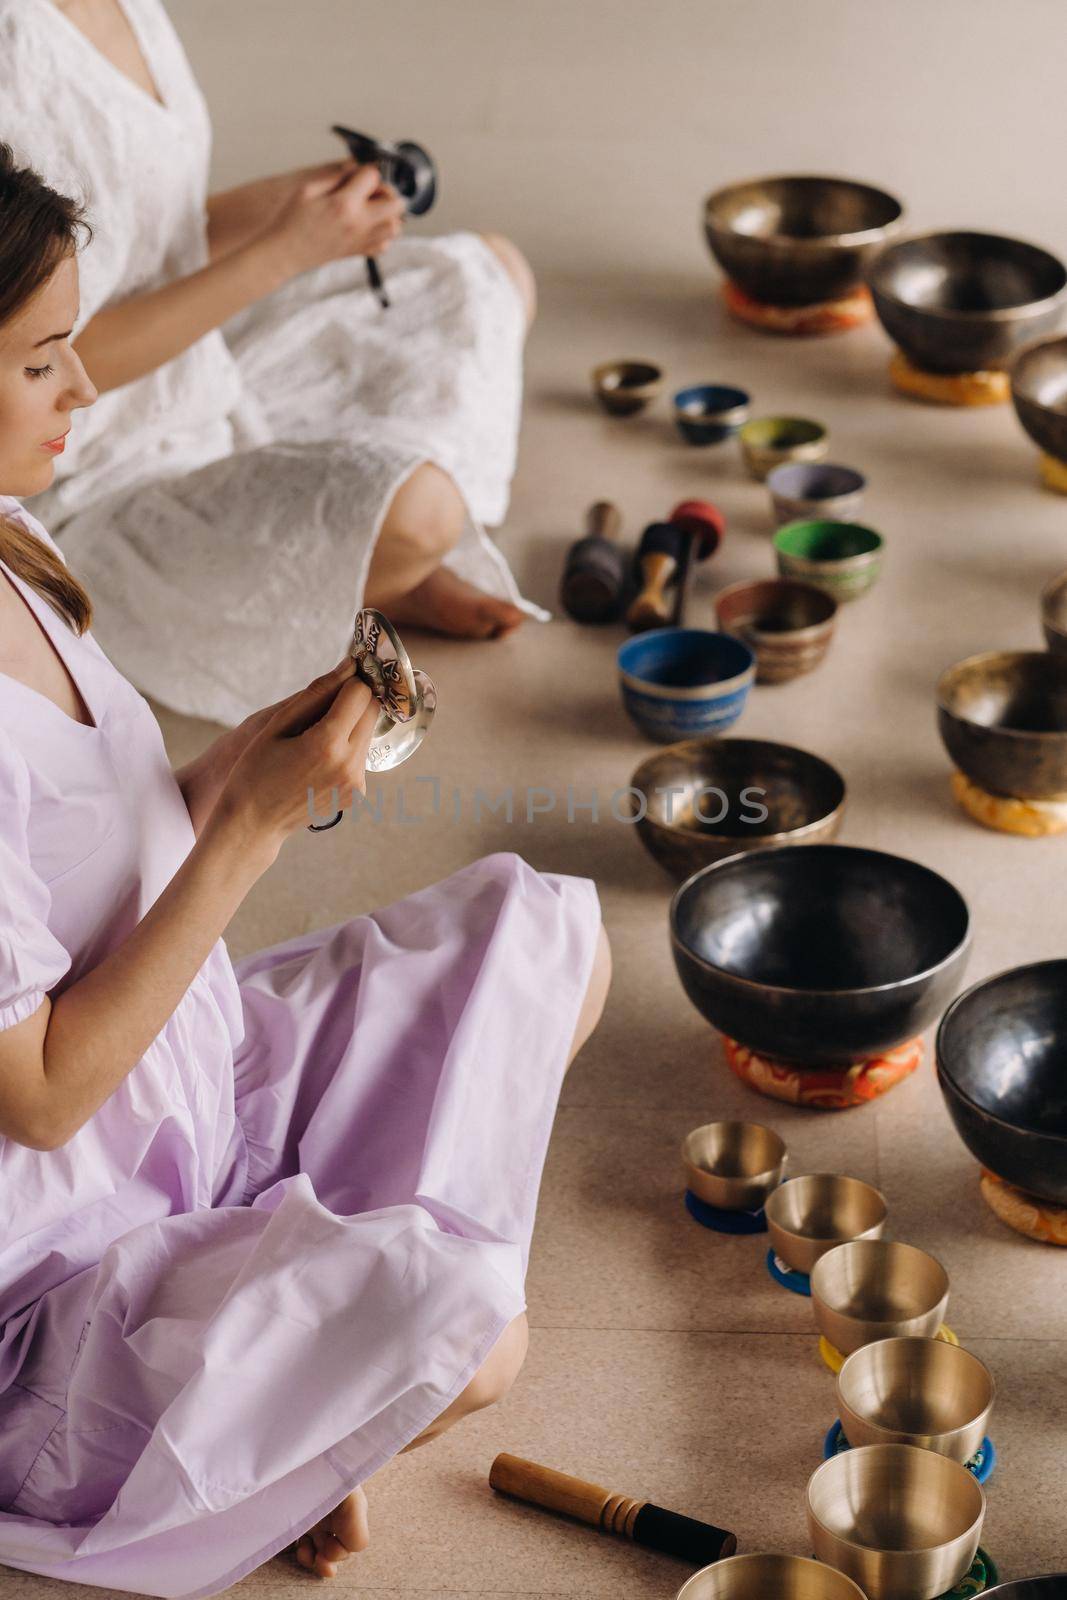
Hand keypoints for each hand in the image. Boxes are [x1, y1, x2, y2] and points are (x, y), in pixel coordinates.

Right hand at [211, 659, 379, 857]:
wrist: (253, 822)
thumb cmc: (256, 769)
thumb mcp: (277, 724)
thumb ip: (316, 692)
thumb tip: (349, 665)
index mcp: (327, 744)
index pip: (360, 693)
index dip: (347, 683)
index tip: (333, 684)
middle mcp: (349, 764)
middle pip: (372, 711)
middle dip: (354, 701)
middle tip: (324, 706)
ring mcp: (356, 782)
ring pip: (369, 733)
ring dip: (350, 725)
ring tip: (314, 737)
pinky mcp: (357, 793)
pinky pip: (361, 756)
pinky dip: (346, 748)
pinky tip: (318, 759)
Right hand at [263, 162, 406, 280]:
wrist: (286, 252)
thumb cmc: (292, 221)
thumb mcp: (309, 189)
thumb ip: (336, 176)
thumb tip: (355, 167)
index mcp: (344, 204)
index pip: (373, 177)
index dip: (366, 172)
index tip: (356, 176)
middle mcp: (358, 223)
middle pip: (396, 203)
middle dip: (386, 192)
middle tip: (370, 192)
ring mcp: (361, 240)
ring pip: (395, 226)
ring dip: (389, 214)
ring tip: (371, 209)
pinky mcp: (360, 252)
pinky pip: (385, 244)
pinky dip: (383, 234)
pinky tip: (368, 226)